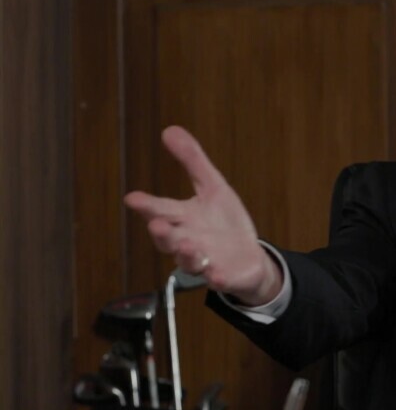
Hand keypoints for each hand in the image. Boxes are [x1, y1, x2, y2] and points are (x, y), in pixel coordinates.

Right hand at [124, 126, 282, 305]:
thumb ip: (192, 161)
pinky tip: (217, 275)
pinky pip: (220, 280)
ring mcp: (206, 262)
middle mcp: (189, 241)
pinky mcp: (225, 277)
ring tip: (189, 245)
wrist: (248, 257)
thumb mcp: (212, 187)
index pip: (161, 210)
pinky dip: (217, 278)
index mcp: (183, 219)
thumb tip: (170, 129)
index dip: (147, 205)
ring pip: (191, 260)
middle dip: (163, 233)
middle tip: (157, 224)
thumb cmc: (224, 223)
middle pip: (170, 239)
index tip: (132, 198)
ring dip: (187, 253)